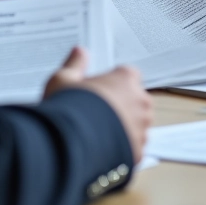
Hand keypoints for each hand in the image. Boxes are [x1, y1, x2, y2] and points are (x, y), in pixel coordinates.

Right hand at [45, 47, 152, 163]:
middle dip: (120, 106)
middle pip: (134, 100)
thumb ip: (75, 64)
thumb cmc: (68, 109)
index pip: (127, 75)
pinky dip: (121, 149)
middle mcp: (140, 101)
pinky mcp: (138, 152)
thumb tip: (79, 52)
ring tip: (97, 134)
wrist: (68, 145)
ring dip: (123, 128)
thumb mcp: (63, 79)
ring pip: (136, 125)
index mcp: (126, 78)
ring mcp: (142, 127)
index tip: (98, 91)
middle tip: (96, 114)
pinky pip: (132, 148)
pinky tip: (102, 150)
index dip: (112, 84)